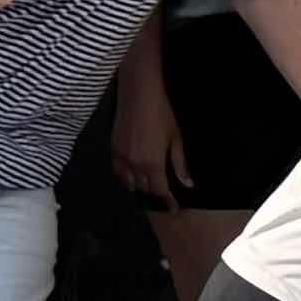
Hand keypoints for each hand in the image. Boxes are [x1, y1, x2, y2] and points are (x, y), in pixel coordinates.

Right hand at [111, 67, 187, 203]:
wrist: (139, 92)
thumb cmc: (162, 112)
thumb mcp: (176, 138)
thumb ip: (180, 163)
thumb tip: (188, 183)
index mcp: (152, 164)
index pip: (160, 191)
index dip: (168, 201)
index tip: (174, 208)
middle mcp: (134, 165)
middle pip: (144, 188)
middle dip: (155, 194)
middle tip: (164, 195)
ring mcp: (121, 157)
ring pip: (129, 182)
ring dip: (140, 187)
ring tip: (149, 187)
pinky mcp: (113, 148)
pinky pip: (118, 171)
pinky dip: (125, 177)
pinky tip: (132, 176)